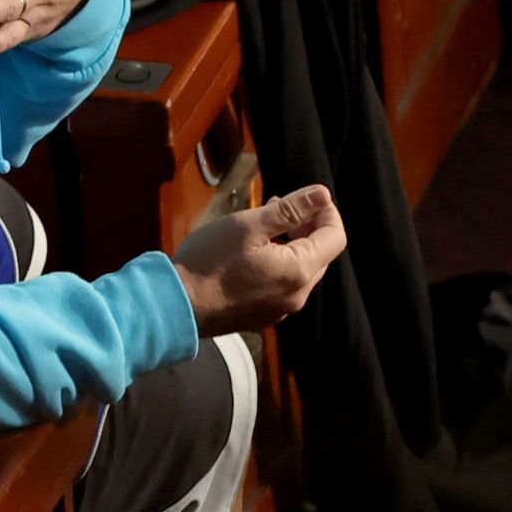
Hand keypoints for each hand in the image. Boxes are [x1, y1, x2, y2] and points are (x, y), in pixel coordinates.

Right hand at [173, 185, 345, 336]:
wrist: (176, 306)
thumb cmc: (211, 260)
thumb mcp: (249, 225)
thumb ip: (290, 210)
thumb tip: (323, 195)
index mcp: (299, 271)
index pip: (335, 238)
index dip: (327, 212)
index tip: (308, 197)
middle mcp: (297, 295)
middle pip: (320, 255)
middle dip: (308, 227)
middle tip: (281, 206)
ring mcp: (279, 310)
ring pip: (300, 271)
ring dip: (291, 244)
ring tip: (264, 225)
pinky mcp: (261, 316)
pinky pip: (282, 285)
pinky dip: (278, 264)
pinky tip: (252, 253)